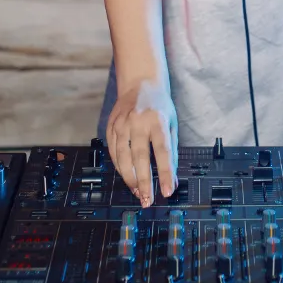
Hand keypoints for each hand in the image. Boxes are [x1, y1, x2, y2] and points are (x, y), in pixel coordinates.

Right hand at [105, 77, 177, 206]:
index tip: (167, 191)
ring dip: (130, 179)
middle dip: (143, 182)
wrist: (139, 82)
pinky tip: (127, 178)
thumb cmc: (159, 105)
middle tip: (148, 200)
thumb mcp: (172, 123)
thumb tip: (172, 177)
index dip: (165, 173)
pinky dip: (120, 168)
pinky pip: (113, 153)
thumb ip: (171, 150)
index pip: (163, 152)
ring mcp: (121, 124)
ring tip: (138, 193)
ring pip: (122, 158)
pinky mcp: (110, 127)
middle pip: (139, 158)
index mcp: (157, 120)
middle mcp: (138, 122)